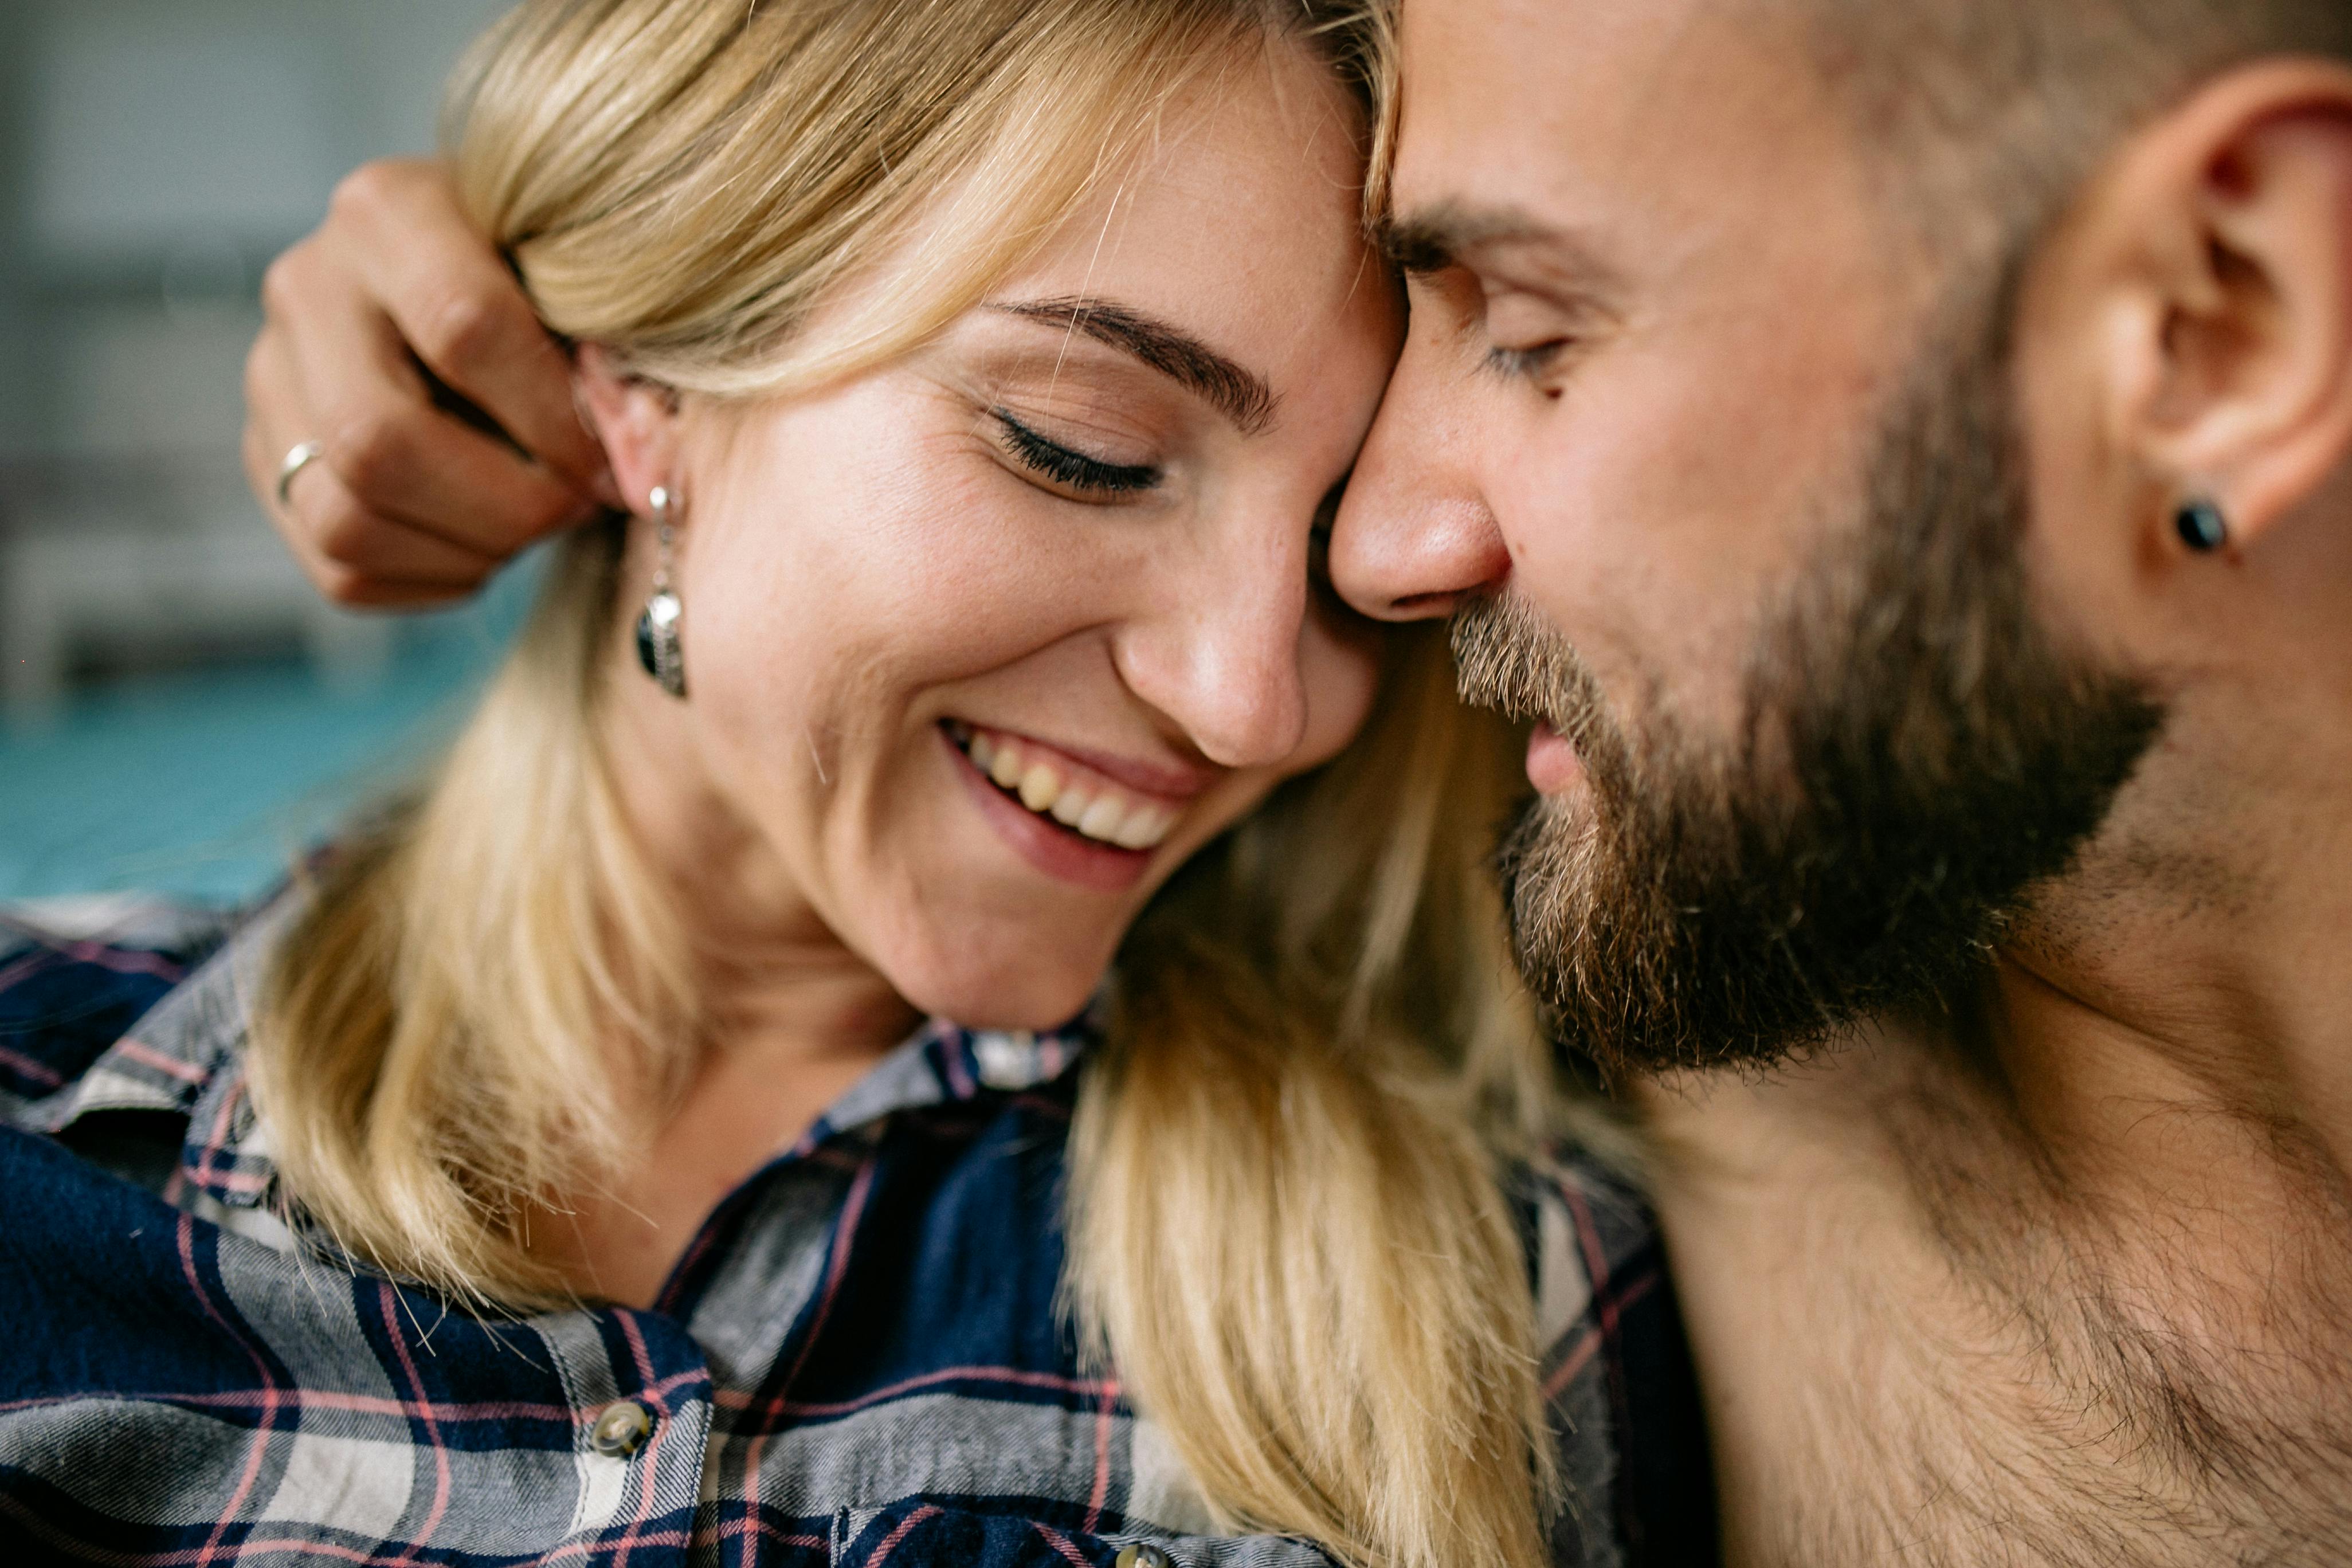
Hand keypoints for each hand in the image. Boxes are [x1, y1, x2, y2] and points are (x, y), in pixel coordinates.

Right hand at [242, 158, 619, 606]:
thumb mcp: (588, 285)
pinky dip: (435, 578)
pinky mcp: (271, 461)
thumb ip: (612, 356)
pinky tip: (489, 543)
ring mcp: (273, 378)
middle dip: (504, 504)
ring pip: (345, 518)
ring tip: (535, 525)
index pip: (463, 328)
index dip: (552, 419)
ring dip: (467, 549)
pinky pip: (342, 569)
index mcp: (389, 212)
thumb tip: (639, 467)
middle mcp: (307, 286)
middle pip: (375, 439)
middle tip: (576, 508)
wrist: (490, 293)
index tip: (612, 459)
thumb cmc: (558, 286)